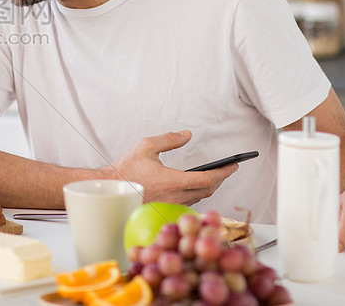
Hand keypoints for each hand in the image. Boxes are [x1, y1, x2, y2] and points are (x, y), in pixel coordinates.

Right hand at [106, 130, 237, 205]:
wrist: (110, 189)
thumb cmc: (126, 168)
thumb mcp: (146, 146)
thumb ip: (169, 139)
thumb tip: (187, 134)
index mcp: (172, 181)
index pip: (207, 179)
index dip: (224, 172)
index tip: (234, 166)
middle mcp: (174, 197)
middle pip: (208, 191)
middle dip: (220, 179)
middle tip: (227, 170)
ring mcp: (170, 206)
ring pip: (198, 198)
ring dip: (209, 187)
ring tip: (214, 176)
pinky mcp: (165, 210)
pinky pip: (188, 203)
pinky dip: (197, 194)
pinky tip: (196, 187)